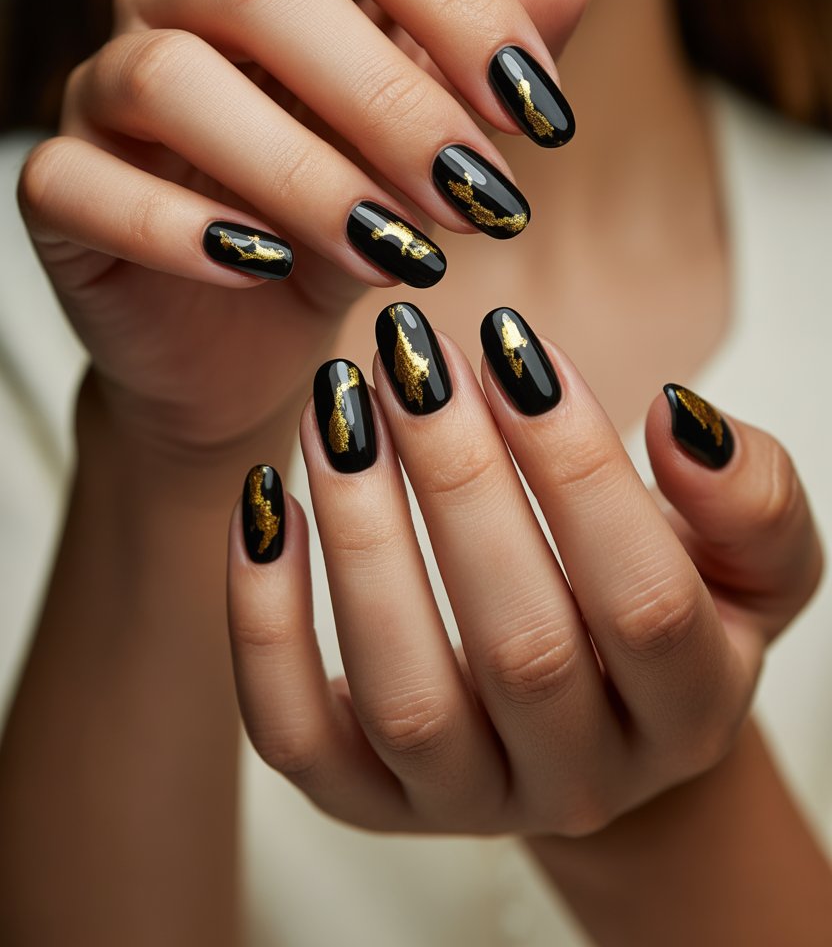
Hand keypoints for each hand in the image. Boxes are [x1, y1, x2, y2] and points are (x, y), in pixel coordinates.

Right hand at [17, 0, 593, 450]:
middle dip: (393, 103)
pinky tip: (264, 268)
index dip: (461, 5)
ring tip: (395, 253)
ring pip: (173, 78)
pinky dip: (179, 228)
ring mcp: (105, 84)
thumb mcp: (433, 147)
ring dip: (301, 171)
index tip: (542, 116)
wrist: (248, 342)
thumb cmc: (346, 227)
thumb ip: (489, 52)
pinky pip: (86, 180)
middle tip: (482, 201)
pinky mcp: (59, 182)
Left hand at [227, 305, 821, 835]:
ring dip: (362, 536)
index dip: (579, 467)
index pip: (644, 600)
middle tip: (410, 356)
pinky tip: (267, 504)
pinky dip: (265, 623)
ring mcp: (467, 800)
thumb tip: (678, 418)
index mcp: (690, 711)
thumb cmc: (672, 605)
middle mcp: (581, 779)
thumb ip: (750, 495)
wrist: (597, 711)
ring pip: (405, 696)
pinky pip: (298, 735)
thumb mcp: (752, 556)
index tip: (511, 343)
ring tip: (337, 407)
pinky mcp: (366, 800)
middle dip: (459, 481)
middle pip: (521, 648)